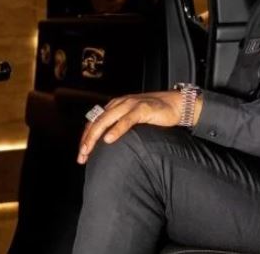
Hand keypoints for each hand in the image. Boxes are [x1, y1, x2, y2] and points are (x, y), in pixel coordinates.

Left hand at [77, 91, 202, 164]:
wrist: (178, 105)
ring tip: (88, 150)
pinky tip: (109, 139)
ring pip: (106, 120)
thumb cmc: (157, 114)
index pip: (95, 121)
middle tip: (81, 156)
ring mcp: (131, 105)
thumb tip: (108, 144)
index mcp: (116, 105)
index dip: (86, 137)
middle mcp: (121, 103)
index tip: (82, 154)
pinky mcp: (143, 108)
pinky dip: (116, 129)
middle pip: (97, 121)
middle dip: (86, 139)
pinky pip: (126, 120)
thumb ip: (121, 126)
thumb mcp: (134, 119)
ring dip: (95, 136)